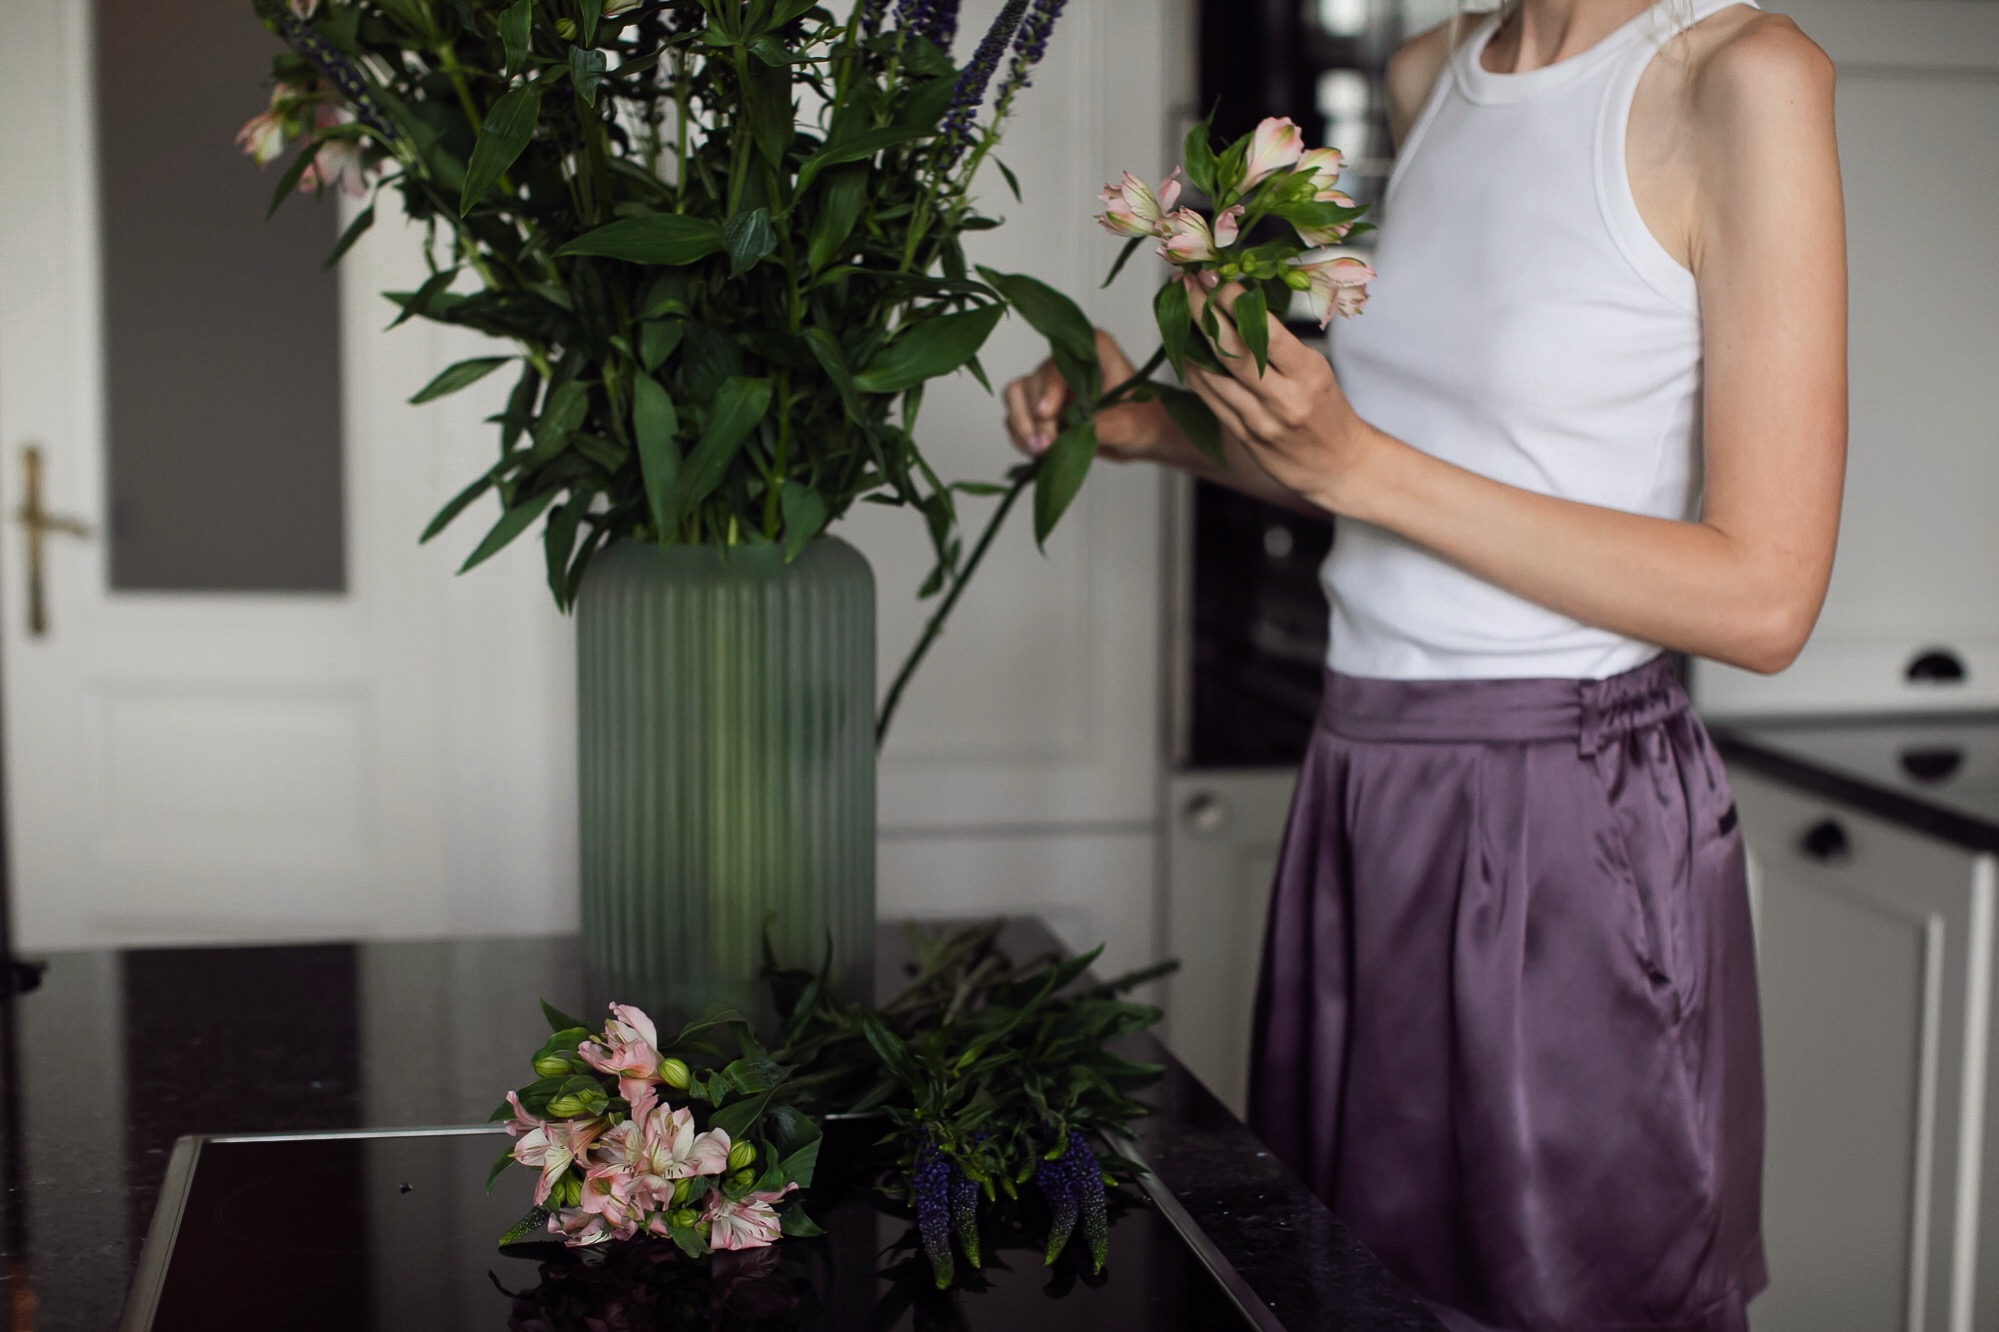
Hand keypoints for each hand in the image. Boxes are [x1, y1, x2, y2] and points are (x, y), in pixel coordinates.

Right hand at [1002, 328, 1175, 463]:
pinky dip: (1020, 436)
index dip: (1048, 390)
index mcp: (1092, 349)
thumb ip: (1097, 426)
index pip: (1057, 365)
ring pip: (1015, 397)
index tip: (1047, 414)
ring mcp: (1051, 383)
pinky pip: (1017, 416)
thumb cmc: (1144, 419)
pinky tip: (1037, 452)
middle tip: (1045, 445)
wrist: (1145, 436)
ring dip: (1021, 427)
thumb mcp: (1126, 423)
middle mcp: (1066, 362)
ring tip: (1039, 451)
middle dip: (1033, 418)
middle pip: (1030, 382)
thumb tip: (1063, 435)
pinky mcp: (1044, 406)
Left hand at [1185, 283, 1378, 513]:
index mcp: (1308, 374)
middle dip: (1204, 313)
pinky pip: (1212, 401)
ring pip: (1215, 377)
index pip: (1265, 331)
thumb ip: (1282, 347)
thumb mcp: (1318, 372)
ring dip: (1191, 342)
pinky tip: (1184, 354)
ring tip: (1177, 314)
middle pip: (1234, 350)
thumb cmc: (1329, 412)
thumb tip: (1243, 308)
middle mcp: (1283, 398)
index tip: (1214, 276)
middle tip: (1187, 285)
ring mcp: (1261, 421)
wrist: (1339, 466)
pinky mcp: (1245, 438)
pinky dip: (1196, 374)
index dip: (1234, 302)